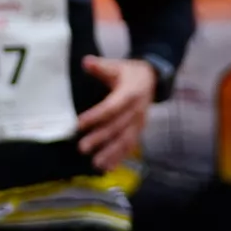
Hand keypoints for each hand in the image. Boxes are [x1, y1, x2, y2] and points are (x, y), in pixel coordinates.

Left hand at [74, 55, 156, 170]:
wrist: (152, 78)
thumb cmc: (129, 72)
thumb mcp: (116, 65)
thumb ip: (100, 66)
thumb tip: (86, 62)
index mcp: (130, 93)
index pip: (111, 107)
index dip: (96, 116)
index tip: (79, 124)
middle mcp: (136, 111)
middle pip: (117, 127)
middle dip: (100, 139)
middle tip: (82, 148)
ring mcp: (139, 122)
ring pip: (125, 140)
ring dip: (111, 154)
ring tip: (96, 164)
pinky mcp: (139, 130)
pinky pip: (130, 146)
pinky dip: (120, 158)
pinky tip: (108, 168)